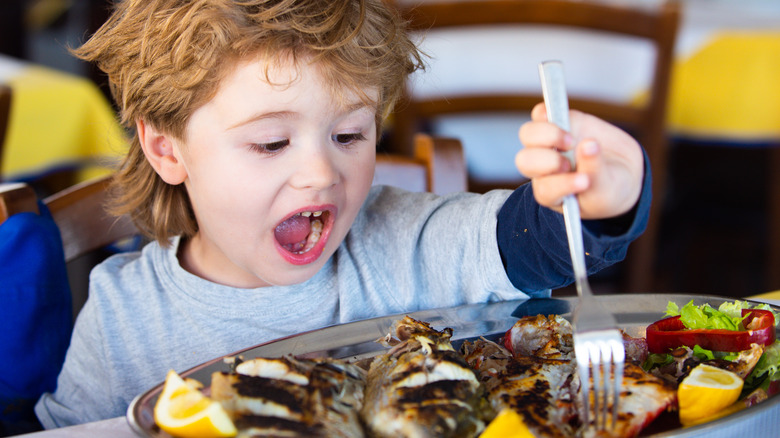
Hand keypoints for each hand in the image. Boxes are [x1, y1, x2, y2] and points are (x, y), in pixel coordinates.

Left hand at [515, 103, 643, 218]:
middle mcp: (543, 169)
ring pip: (528, 135)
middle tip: (569, 164)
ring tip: (571, 141)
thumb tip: (588, 144)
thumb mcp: (607, 190)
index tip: (585, 181)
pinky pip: (541, 113)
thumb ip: (596, 172)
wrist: (623, 172)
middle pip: (525, 161)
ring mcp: (549, 144)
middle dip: (546, 161)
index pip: (545, 189)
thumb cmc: (610, 189)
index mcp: (551, 193)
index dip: (561, 184)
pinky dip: (547, 112)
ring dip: (547, 135)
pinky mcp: (559, 123)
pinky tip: (561, 116)